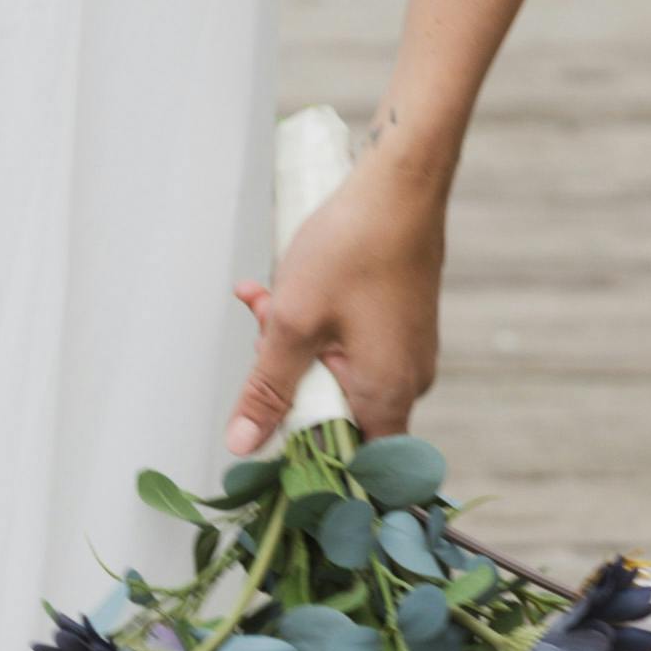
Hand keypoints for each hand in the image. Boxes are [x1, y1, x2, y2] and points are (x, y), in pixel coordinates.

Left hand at [227, 148, 446, 449]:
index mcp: (388, 395)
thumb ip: (268, 389)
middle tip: (263, 330)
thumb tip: (243, 445)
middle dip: (287, 378)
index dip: (307, 458)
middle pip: (335, 413)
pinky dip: (315, 324)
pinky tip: (284, 287)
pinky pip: (349, 343)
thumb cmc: (355, 247)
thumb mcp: (294, 322)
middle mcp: (406, 382)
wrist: (400, 184)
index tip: (269, 429)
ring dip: (293, 342)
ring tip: (266, 298)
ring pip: (335, 370)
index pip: (353, 466)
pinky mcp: (398, 325)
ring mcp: (405, 352)